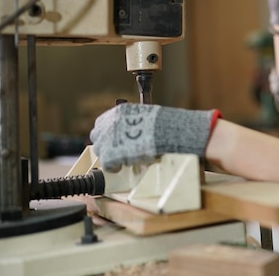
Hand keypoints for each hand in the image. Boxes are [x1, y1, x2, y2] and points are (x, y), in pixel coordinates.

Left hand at [89, 103, 219, 171]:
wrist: (179, 133)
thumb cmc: (170, 125)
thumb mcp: (149, 116)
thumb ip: (135, 122)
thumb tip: (129, 132)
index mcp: (121, 111)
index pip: (102, 124)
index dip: (108, 134)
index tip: (114, 141)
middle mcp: (113, 121)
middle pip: (98, 137)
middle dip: (107, 145)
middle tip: (118, 153)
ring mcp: (112, 137)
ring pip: (101, 150)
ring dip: (109, 156)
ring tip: (122, 160)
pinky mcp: (114, 153)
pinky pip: (107, 163)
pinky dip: (113, 167)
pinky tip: (120, 168)